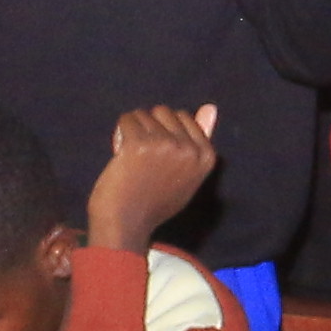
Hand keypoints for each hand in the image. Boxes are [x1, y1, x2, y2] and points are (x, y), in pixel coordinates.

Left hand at [90, 101, 219, 250]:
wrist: (126, 223)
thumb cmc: (155, 201)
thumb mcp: (188, 173)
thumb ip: (200, 139)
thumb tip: (210, 106)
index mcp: (206, 156)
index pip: (183, 117)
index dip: (165, 133)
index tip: (159, 158)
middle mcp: (189, 149)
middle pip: (164, 112)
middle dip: (150, 128)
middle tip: (145, 158)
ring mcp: (165, 145)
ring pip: (143, 115)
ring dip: (133, 131)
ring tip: (133, 159)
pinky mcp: (139, 144)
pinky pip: (127, 119)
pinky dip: (120, 133)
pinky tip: (121, 153)